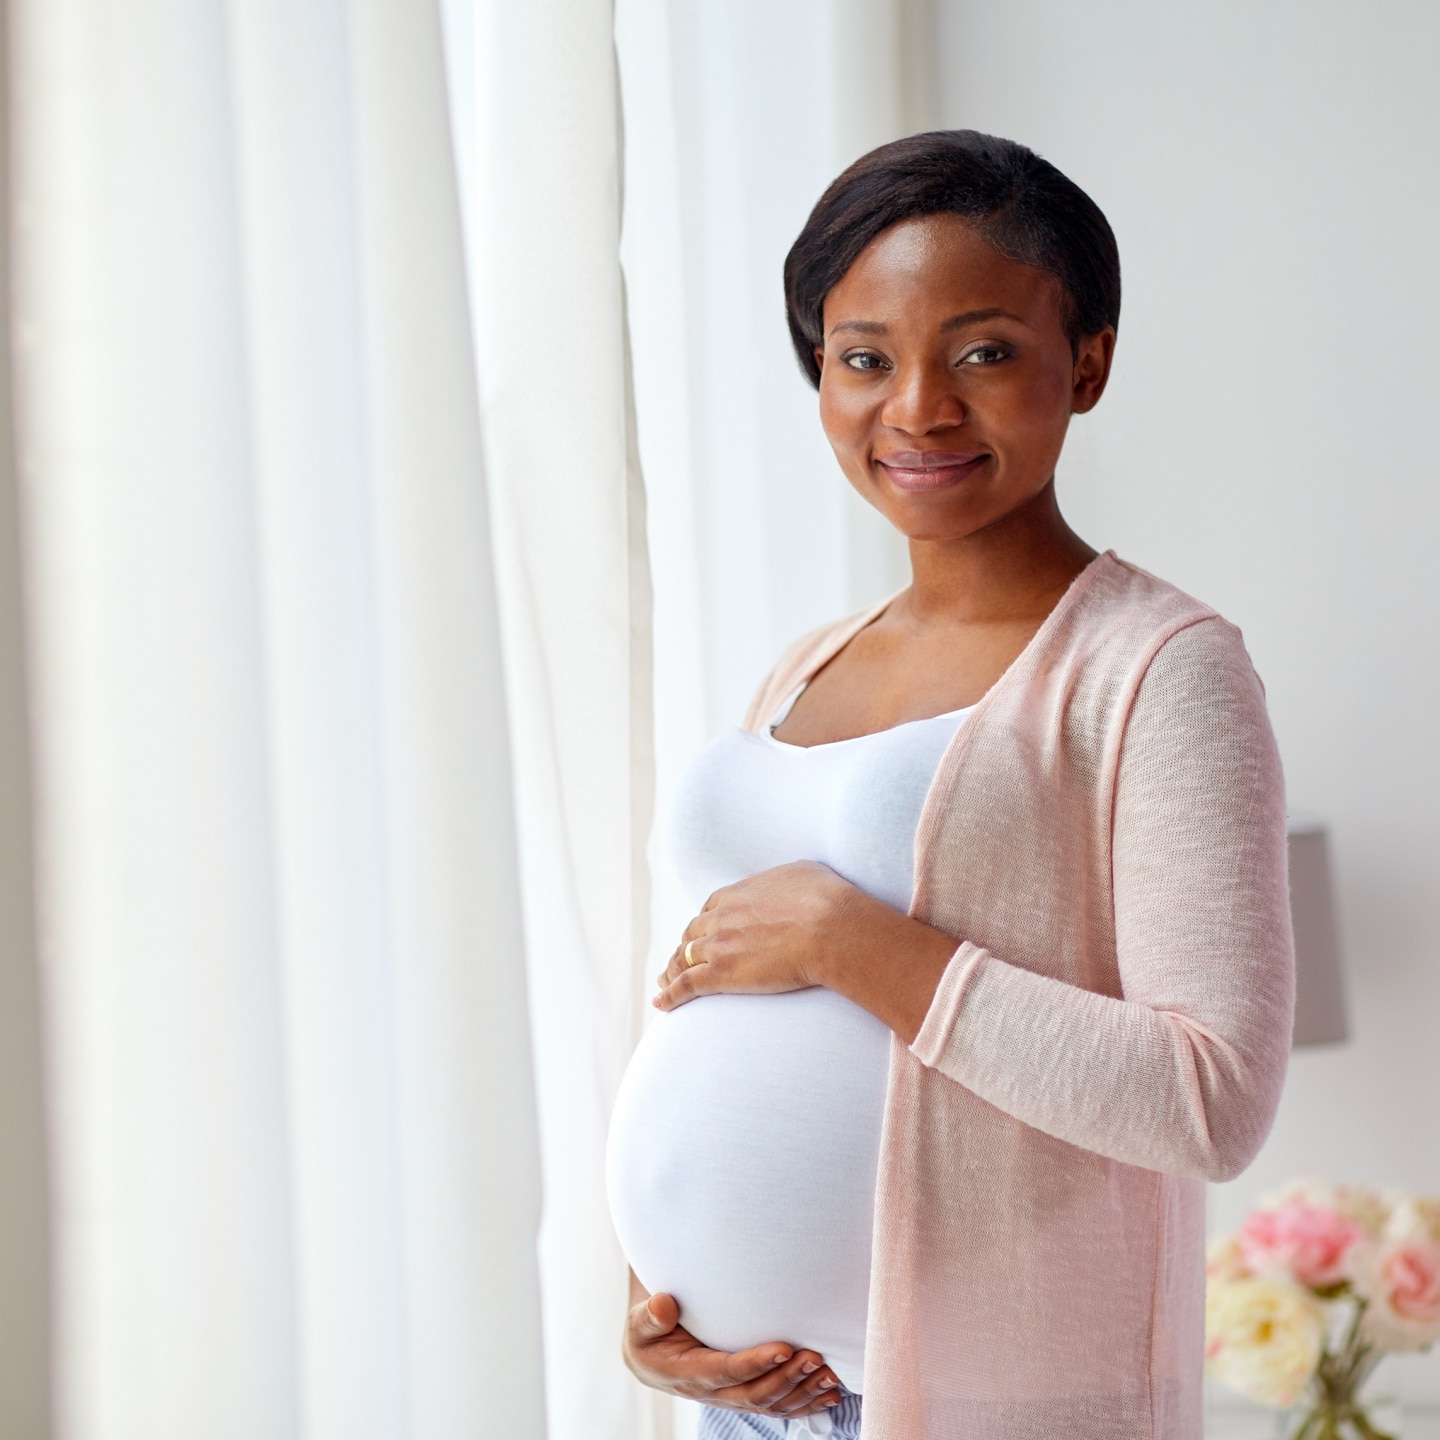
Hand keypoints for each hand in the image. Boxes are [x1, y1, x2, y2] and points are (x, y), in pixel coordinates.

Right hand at [623, 1291, 842, 1417]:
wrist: (650, 1356)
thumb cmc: (647, 1333)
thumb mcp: (639, 1323)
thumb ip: (648, 1316)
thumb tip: (663, 1305)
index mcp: (688, 1373)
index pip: (727, 1372)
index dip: (756, 1363)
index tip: (784, 1348)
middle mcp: (713, 1392)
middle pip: (755, 1393)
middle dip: (788, 1378)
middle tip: (815, 1358)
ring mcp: (730, 1397)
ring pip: (771, 1404)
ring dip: (802, 1392)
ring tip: (830, 1375)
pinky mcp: (744, 1394)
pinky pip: (778, 1407)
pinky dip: (806, 1403)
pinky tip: (830, 1394)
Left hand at [654, 861, 857, 1011]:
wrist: (829, 926)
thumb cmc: (825, 899)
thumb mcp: (800, 874)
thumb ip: (780, 880)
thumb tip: (775, 882)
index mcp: (737, 894)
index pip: (709, 909)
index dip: (703, 924)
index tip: (702, 934)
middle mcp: (721, 917)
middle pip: (692, 934)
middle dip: (684, 947)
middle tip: (679, 960)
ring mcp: (719, 945)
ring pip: (683, 960)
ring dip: (672, 971)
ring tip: (664, 983)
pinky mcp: (722, 973)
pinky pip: (686, 985)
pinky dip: (670, 994)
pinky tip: (660, 1004)